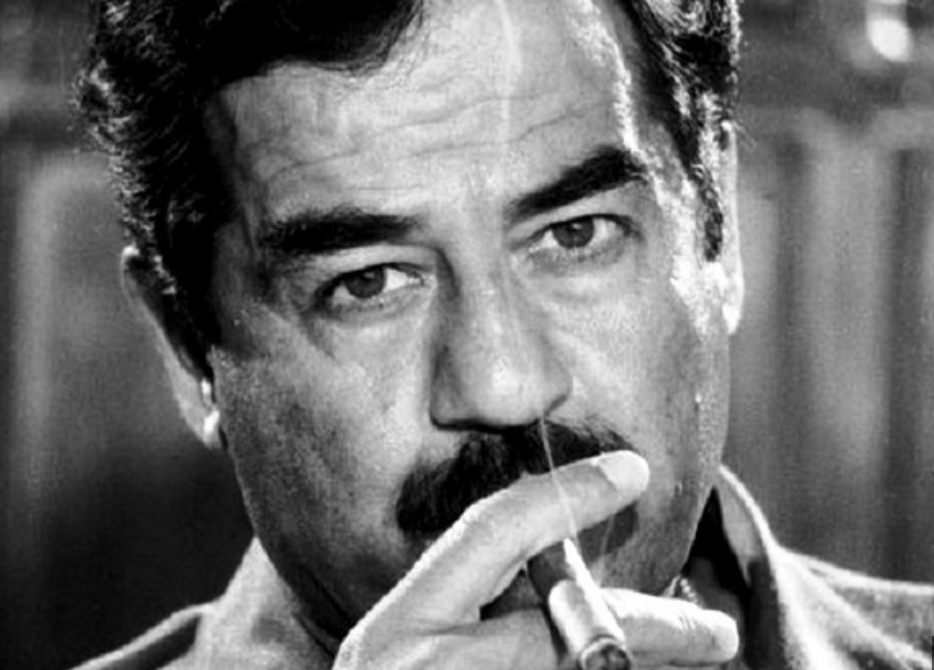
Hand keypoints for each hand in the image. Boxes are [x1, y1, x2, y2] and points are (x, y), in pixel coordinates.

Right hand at [334, 452, 737, 668]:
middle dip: (656, 628)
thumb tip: (553, 571)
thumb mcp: (400, 656)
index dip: (566, 494)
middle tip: (716, 631)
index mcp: (399, 631)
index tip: (631, 471)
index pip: (491, 533)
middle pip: (569, 631)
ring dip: (644, 666)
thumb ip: (459, 613)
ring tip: (696, 655)